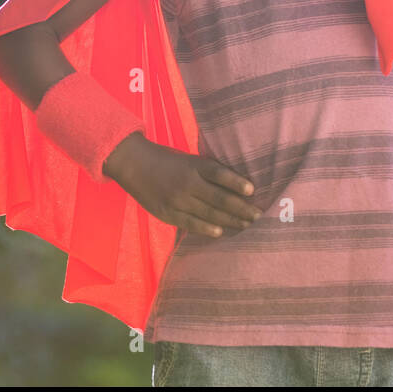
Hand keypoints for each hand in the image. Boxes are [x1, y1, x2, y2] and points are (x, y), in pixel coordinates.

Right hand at [105, 134, 261, 237]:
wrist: (134, 165)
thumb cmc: (167, 161)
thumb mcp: (188, 159)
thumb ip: (207, 171)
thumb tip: (235, 185)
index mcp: (193, 166)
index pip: (219, 174)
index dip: (236, 182)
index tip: (252, 190)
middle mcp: (187, 183)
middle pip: (218, 198)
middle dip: (241, 208)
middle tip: (259, 215)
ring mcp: (177, 200)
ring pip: (208, 214)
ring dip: (230, 221)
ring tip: (247, 225)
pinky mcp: (168, 214)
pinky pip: (191, 224)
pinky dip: (207, 229)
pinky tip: (220, 232)